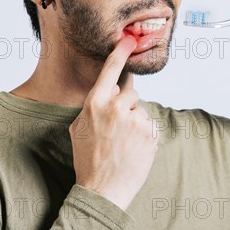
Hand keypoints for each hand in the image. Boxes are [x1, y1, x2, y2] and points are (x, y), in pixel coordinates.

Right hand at [69, 36, 158, 210]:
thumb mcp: (79, 128)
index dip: (120, 53)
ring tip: (124, 143)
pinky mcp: (151, 132)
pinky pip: (150, 124)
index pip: (110, 71)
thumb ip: (94, 106)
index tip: (128, 39)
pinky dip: (144, 134)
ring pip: (141, 109)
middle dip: (127, 102)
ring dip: (135, 121)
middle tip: (118, 125)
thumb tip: (108, 91)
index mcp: (95, 104)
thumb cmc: (88, 160)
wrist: (104, 189)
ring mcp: (136, 120)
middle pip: (131, 90)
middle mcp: (117, 108)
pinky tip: (134, 148)